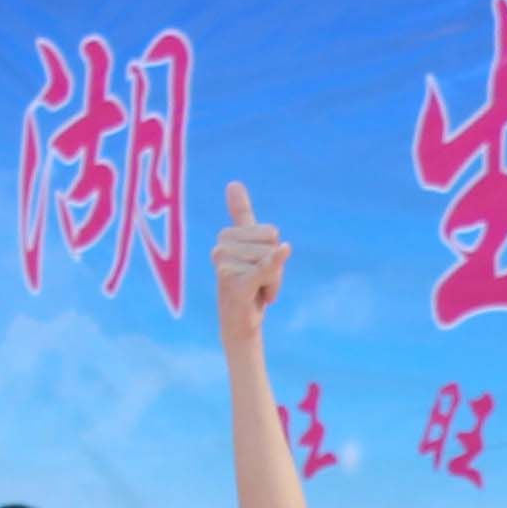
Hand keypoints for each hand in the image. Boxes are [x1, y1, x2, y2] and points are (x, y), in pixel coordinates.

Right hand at [212, 180, 287, 344]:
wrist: (240, 325)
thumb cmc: (248, 284)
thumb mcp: (249, 247)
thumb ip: (241, 214)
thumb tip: (233, 183)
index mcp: (225, 236)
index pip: (270, 232)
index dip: (273, 253)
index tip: (258, 268)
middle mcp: (220, 249)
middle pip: (273, 245)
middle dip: (275, 268)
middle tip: (258, 283)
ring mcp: (226, 266)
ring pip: (273, 262)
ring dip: (273, 283)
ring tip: (256, 292)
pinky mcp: (236, 284)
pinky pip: (264, 268)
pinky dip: (276, 262)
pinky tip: (285, 250)